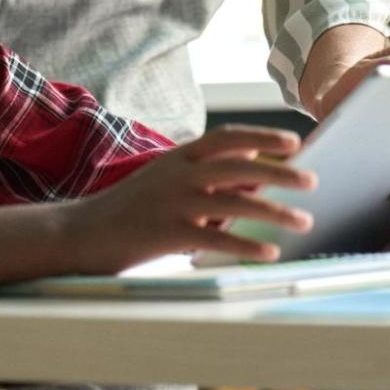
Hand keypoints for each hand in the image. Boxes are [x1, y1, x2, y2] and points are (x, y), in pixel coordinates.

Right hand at [61, 126, 315, 272]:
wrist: (78, 232)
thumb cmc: (126, 211)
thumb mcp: (164, 181)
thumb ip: (205, 175)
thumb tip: (252, 164)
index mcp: (177, 157)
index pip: (227, 138)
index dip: (262, 137)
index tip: (294, 142)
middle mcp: (177, 174)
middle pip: (238, 165)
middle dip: (280, 172)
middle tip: (312, 181)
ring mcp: (172, 202)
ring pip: (234, 202)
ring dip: (274, 211)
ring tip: (303, 221)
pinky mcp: (166, 233)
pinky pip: (216, 239)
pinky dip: (246, 245)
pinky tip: (269, 252)